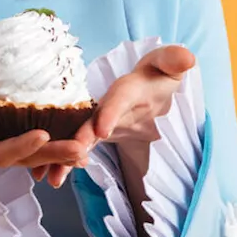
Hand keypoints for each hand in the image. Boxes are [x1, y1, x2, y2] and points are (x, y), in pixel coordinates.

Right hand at [0, 91, 88, 180]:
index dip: (20, 146)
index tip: (42, 135)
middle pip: (25, 159)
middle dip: (53, 156)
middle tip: (81, 149)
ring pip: (34, 154)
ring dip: (60, 152)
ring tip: (88, 146)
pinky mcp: (7, 137)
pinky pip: (35, 142)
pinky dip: (55, 142)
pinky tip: (77, 136)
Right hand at [41, 44, 197, 188]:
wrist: (148, 90)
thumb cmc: (159, 76)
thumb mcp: (170, 66)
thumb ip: (175, 60)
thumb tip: (187, 58)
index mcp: (126, 88)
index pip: (118, 100)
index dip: (109, 114)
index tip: (102, 132)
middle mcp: (106, 104)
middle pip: (88, 121)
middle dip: (75, 139)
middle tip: (66, 155)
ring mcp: (98, 120)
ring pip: (77, 137)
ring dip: (62, 154)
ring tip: (49, 176)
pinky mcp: (96, 134)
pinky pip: (80, 148)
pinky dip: (65, 162)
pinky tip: (54, 179)